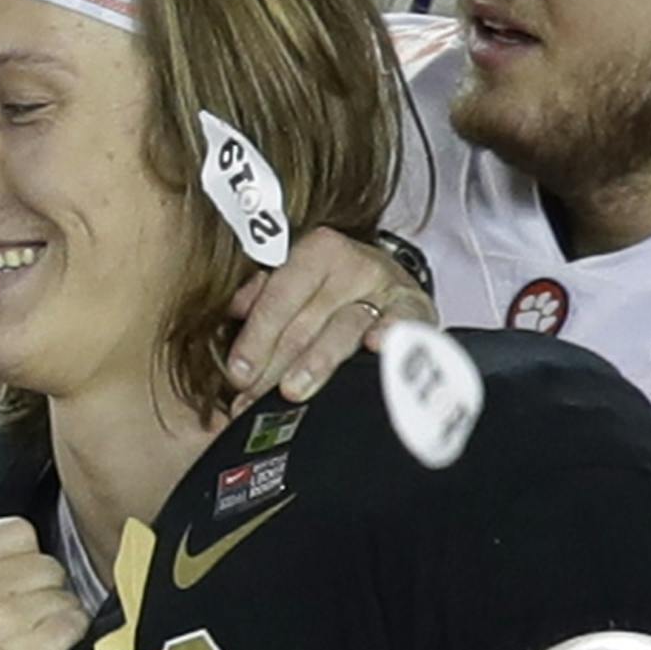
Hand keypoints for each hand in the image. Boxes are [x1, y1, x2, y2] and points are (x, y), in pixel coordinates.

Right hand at [0, 501, 89, 649]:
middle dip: (44, 593)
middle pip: (46, 564)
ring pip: (64, 594)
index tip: (16, 591)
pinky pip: (75, 623)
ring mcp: (3, 619)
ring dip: (58, 621)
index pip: (16, 531)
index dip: (23, 561)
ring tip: (35, 649)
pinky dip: (71, 642)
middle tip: (26, 628)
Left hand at [224, 228, 436, 413]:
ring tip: (293, 391)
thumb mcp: (296, 280)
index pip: (279, 298)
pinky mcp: (416, 309)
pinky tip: (376, 347)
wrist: (390, 284)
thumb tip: (234, 308)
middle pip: (307, 322)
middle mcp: (353, 265)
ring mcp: (386, 288)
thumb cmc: (332, 289)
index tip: (237, 374)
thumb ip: (262, 295)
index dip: (255, 338)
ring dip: (317, 362)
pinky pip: (403, 321)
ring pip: (345, 329)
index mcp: (317, 251)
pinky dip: (390, 333)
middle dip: (275, 365)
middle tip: (252, 398)